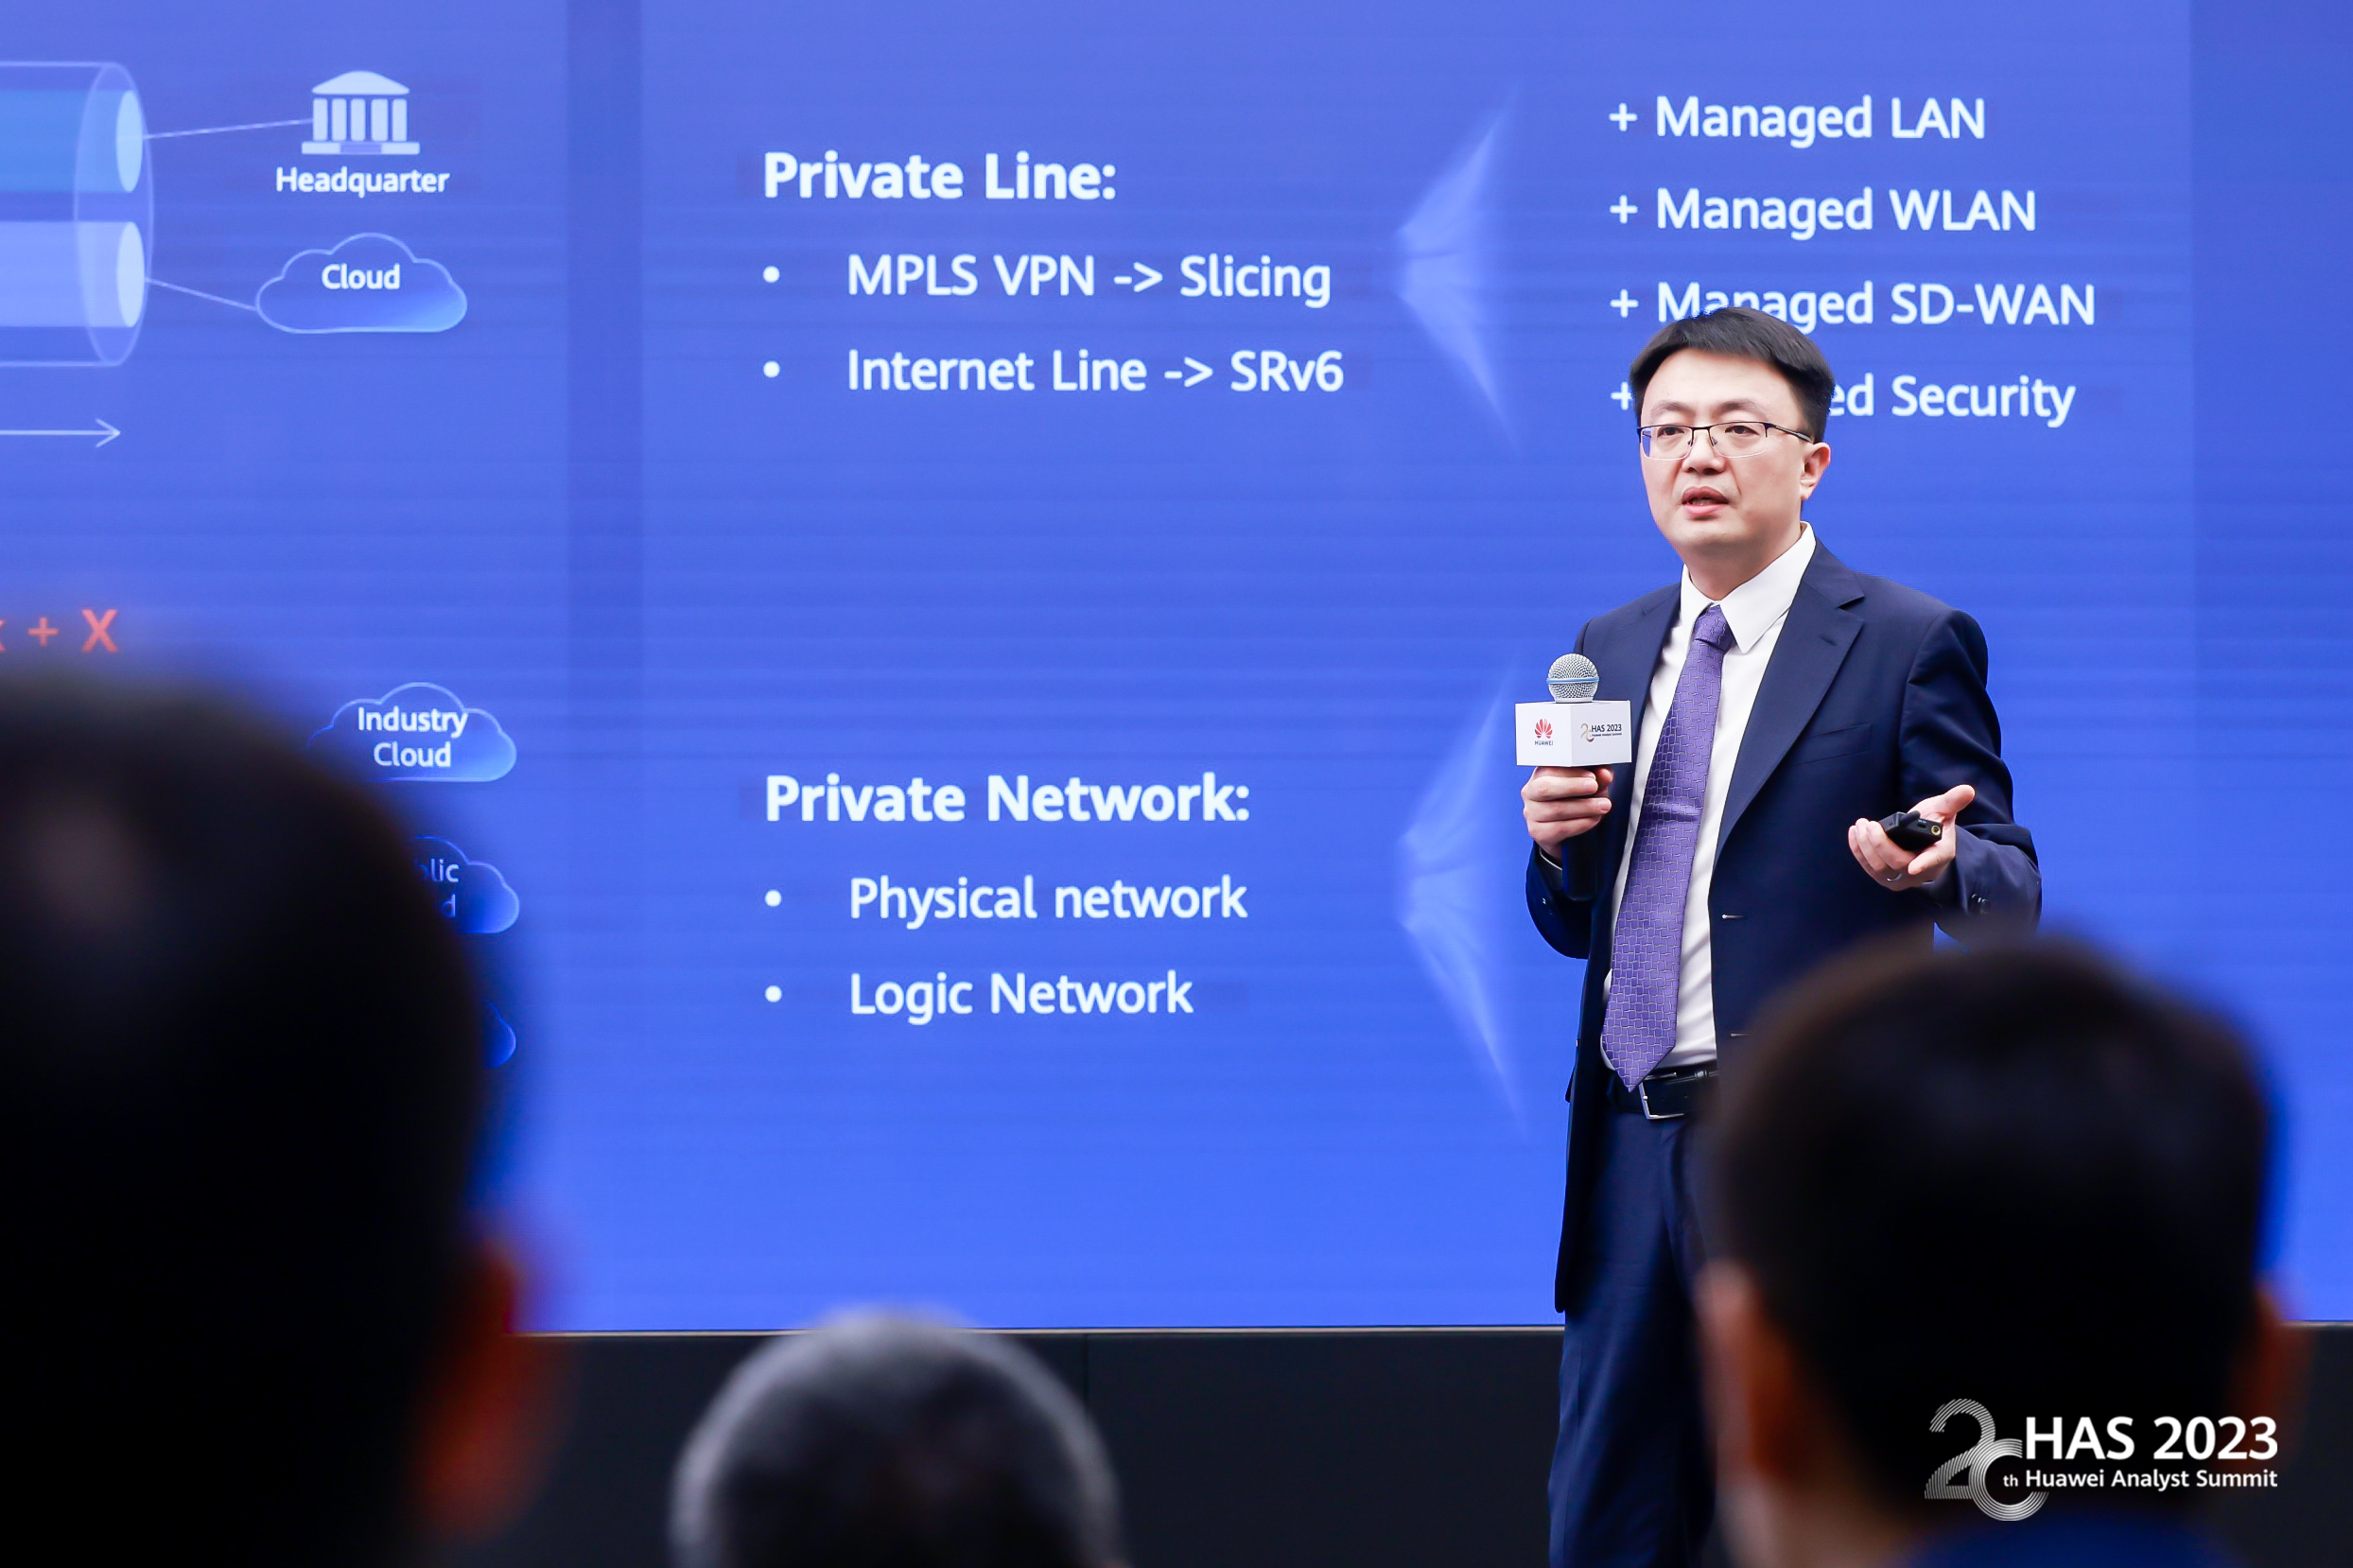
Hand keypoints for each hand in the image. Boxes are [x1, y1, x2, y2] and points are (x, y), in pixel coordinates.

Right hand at [1523, 766, 1615, 855]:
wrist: (1568, 830)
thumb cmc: (1576, 801)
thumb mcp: (1589, 786)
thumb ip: (1598, 778)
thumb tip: (1605, 774)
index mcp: (1541, 774)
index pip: (1549, 768)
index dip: (1571, 772)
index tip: (1592, 775)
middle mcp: (1531, 792)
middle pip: (1544, 788)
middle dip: (1572, 787)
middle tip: (1594, 787)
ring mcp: (1532, 813)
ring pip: (1555, 810)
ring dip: (1583, 807)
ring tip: (1603, 806)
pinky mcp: (1538, 832)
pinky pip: (1559, 828)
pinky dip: (1580, 824)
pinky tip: (1593, 819)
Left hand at [1848, 783, 1973, 892]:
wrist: (1923, 841)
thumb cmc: (1934, 825)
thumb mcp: (1943, 811)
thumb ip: (1952, 801)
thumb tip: (1967, 790)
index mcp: (1939, 855)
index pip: (1932, 861)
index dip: (1923, 865)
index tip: (1914, 867)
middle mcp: (1921, 871)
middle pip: (1897, 862)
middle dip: (1879, 844)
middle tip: (1869, 824)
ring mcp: (1902, 877)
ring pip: (1879, 868)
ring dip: (1865, 846)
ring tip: (1861, 825)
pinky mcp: (1885, 877)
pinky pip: (1868, 867)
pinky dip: (1858, 851)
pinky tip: (1854, 834)